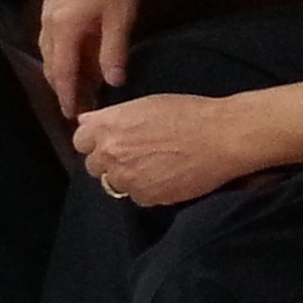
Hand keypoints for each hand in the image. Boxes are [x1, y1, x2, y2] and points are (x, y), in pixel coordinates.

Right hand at [38, 0, 142, 119]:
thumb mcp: (121, 19)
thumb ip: (114, 53)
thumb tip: (113, 84)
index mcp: (64, 29)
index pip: (62, 72)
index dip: (68, 95)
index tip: (73, 116)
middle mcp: (48, 23)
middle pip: (51, 64)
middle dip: (63, 86)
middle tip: (78, 105)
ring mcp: (48, 12)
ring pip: (49, 51)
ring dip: (61, 70)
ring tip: (78, 85)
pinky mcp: (53, 3)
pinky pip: (52, 38)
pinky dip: (61, 53)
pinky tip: (76, 56)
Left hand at [72, 92, 263, 206]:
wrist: (222, 136)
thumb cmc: (188, 113)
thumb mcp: (143, 105)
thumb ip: (109, 117)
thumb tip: (85, 122)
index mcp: (106, 127)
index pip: (79, 141)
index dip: (94, 141)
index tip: (108, 141)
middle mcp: (110, 154)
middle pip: (93, 165)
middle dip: (108, 161)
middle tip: (134, 154)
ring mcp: (126, 178)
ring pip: (113, 184)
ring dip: (126, 177)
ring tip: (152, 166)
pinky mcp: (146, 196)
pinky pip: (136, 197)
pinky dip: (146, 190)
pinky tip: (164, 177)